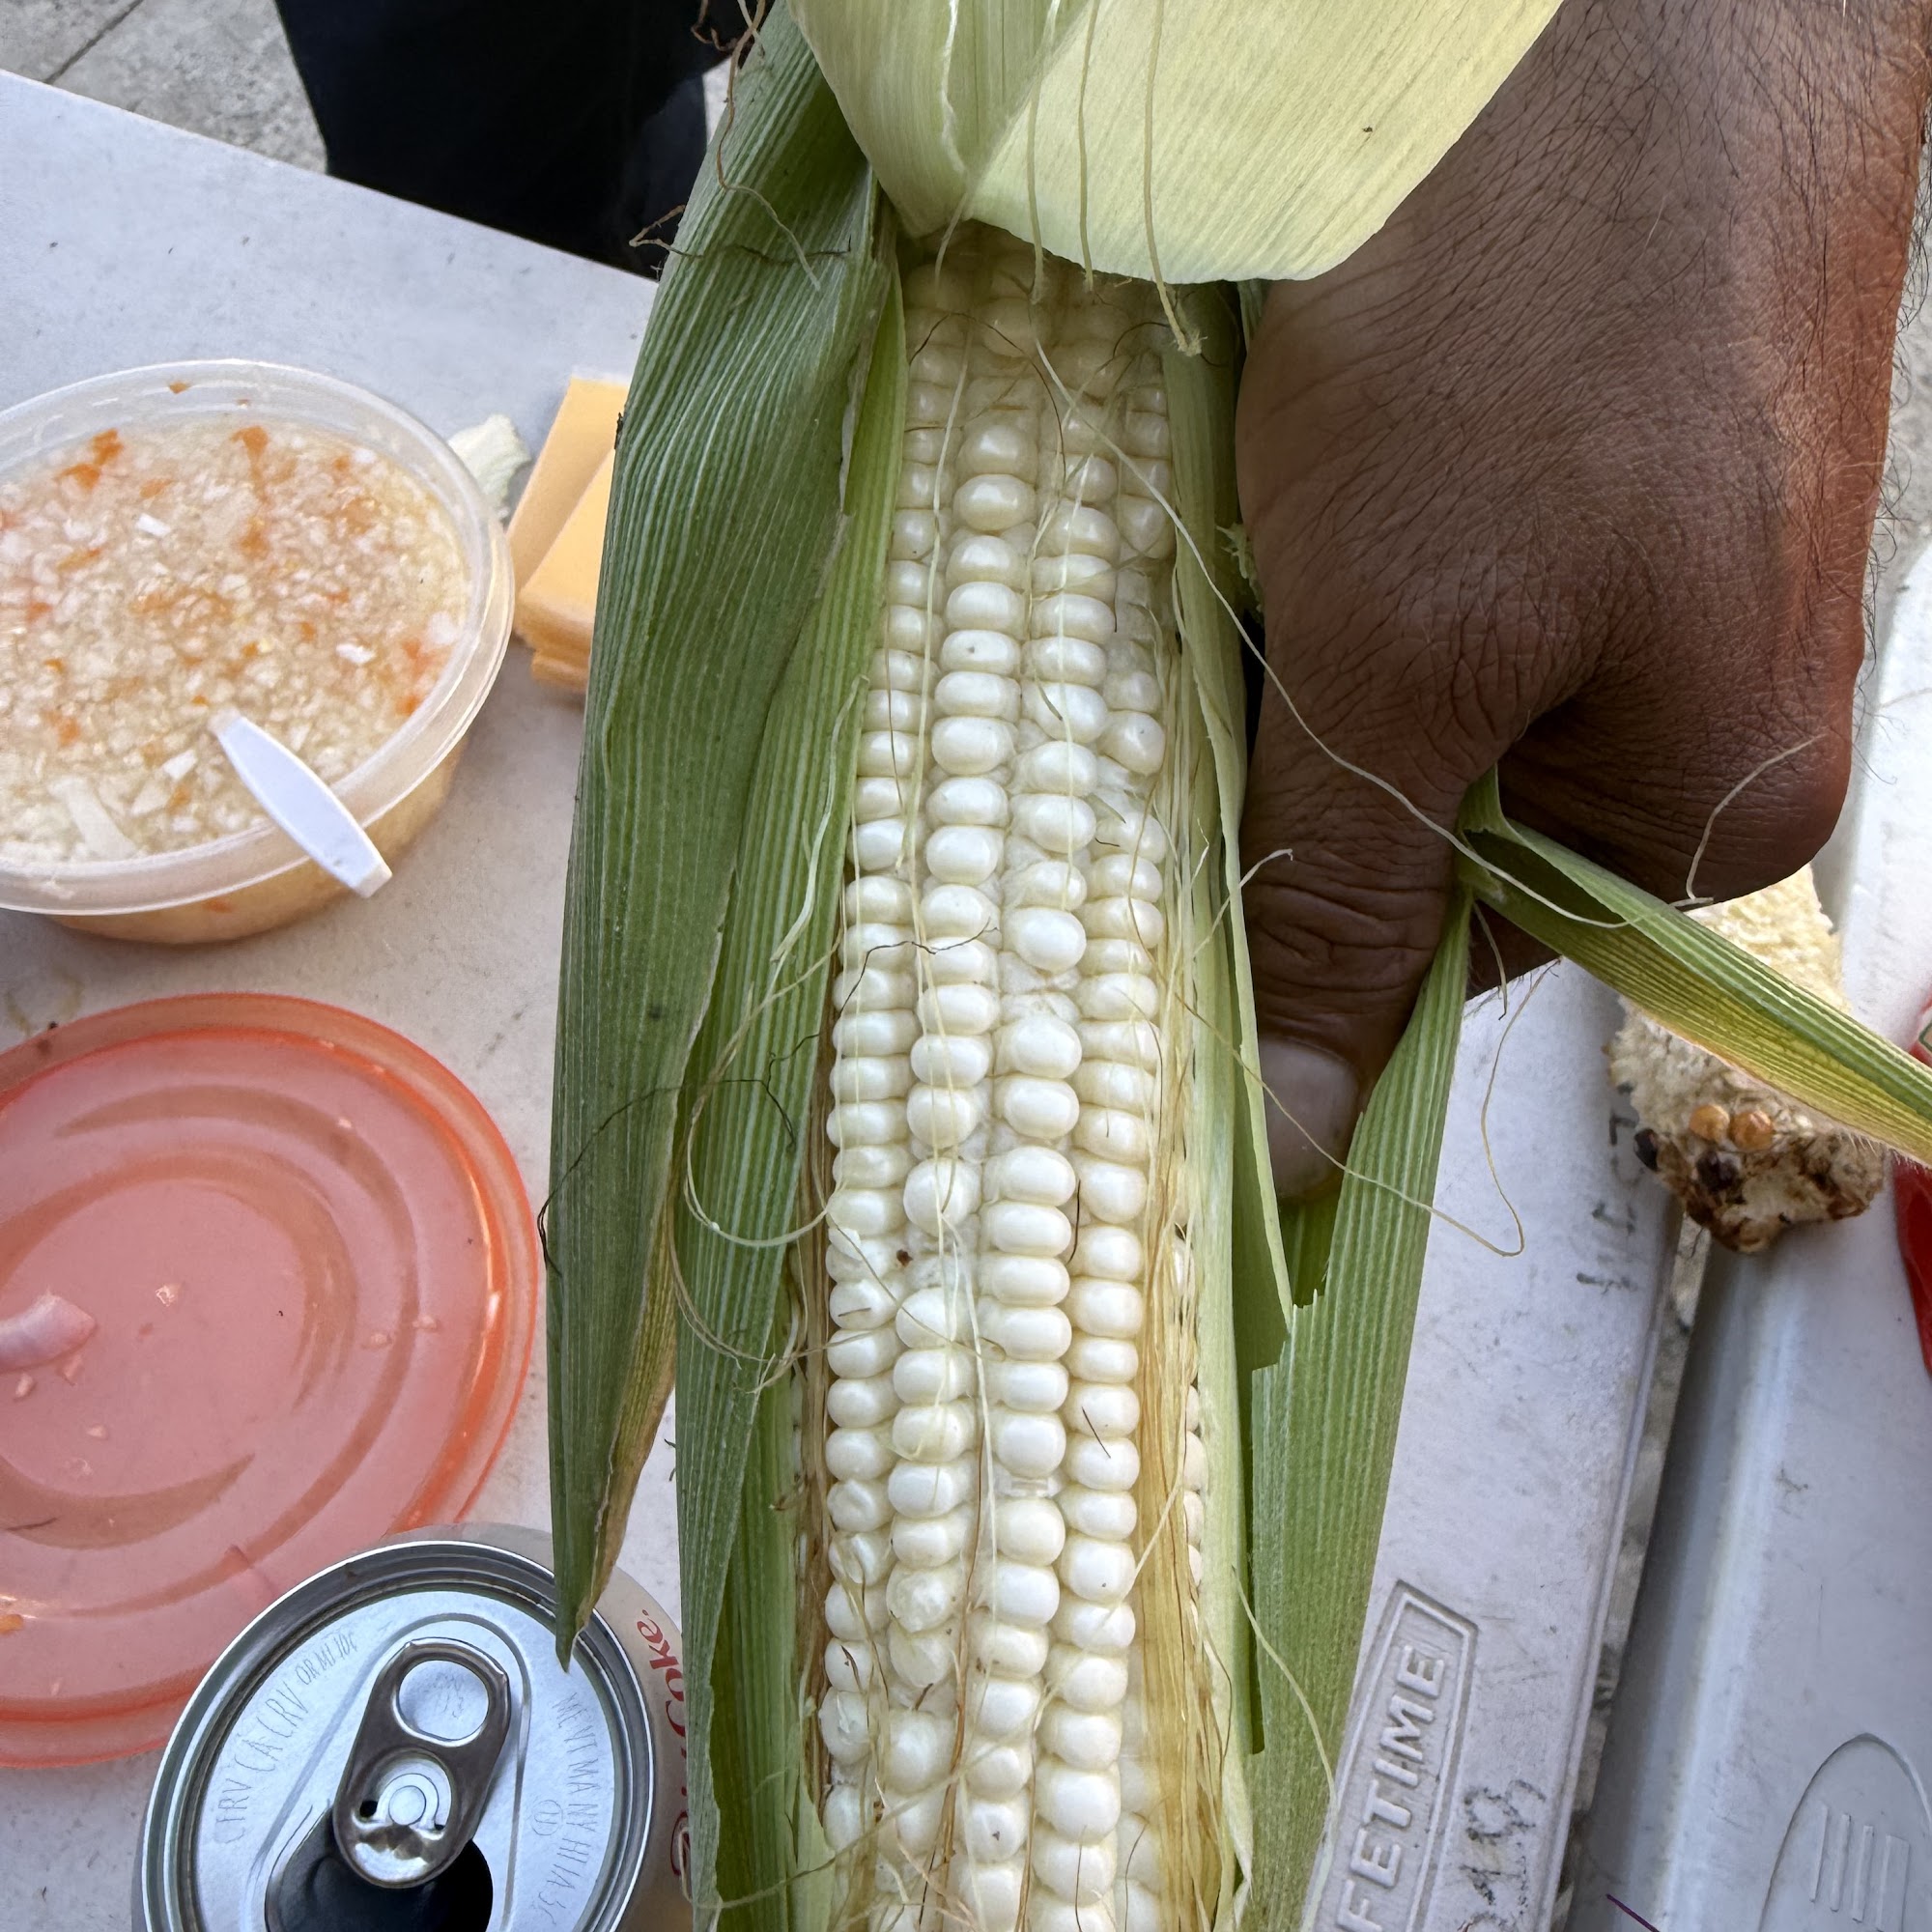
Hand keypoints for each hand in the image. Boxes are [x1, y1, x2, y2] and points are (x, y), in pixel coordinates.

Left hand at [1233, 0, 1931, 1193]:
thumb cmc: (1532, 319)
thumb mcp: (1404, 654)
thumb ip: (1348, 899)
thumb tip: (1315, 1160)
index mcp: (1711, 801)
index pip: (1453, 946)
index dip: (1296, 910)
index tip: (1162, 866)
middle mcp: (1719, 699)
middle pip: (1438, 808)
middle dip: (1296, 750)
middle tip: (1187, 662)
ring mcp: (1675, 564)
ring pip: (1429, 678)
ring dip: (1309, 633)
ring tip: (1245, 537)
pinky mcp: (1615, 451)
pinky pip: (1448, 561)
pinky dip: (1345, 537)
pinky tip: (1292, 468)